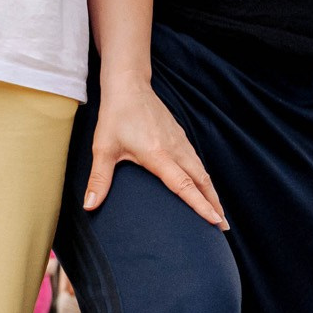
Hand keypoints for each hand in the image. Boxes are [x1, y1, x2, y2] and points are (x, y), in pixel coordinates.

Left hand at [87, 78, 225, 228]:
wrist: (129, 85)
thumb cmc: (116, 116)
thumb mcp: (103, 148)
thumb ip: (99, 178)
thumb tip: (90, 205)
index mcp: (158, 154)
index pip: (184, 185)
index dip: (200, 205)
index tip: (215, 221)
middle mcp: (174, 148)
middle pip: (201, 181)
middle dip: (214, 204)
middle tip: (223, 227)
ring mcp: (180, 141)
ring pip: (202, 171)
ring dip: (212, 192)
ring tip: (219, 212)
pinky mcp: (179, 136)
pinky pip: (197, 161)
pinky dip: (205, 178)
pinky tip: (204, 185)